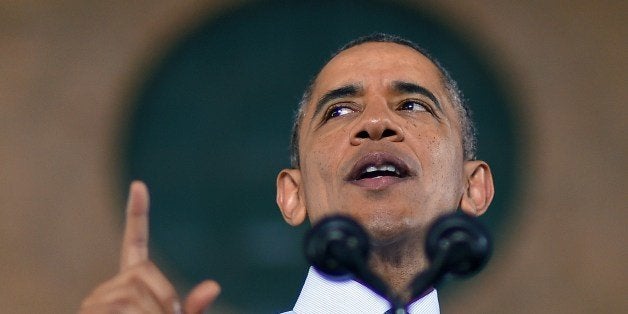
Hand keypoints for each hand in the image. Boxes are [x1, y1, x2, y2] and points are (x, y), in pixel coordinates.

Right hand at [80, 181, 219, 312]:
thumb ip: (193, 308)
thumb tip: (214, 286)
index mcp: (135, 286)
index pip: (135, 244)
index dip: (137, 215)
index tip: (139, 185)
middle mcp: (111, 288)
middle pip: (142, 271)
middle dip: (162, 299)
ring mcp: (95, 301)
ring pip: (132, 293)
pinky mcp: (88, 312)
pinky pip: (122, 308)